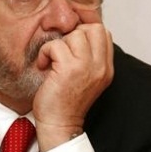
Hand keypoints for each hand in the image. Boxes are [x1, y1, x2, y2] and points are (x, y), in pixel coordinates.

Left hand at [32, 23, 113, 150]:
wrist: (59, 124)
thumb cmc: (66, 100)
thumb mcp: (87, 76)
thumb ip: (89, 56)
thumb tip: (77, 30)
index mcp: (106, 68)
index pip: (103, 32)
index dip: (85, 31)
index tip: (72, 43)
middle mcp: (100, 66)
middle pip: (93, 28)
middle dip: (75, 34)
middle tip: (64, 50)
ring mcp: (86, 67)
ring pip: (75, 34)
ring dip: (59, 43)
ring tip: (53, 59)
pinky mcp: (69, 69)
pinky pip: (55, 45)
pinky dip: (45, 52)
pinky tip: (44, 65)